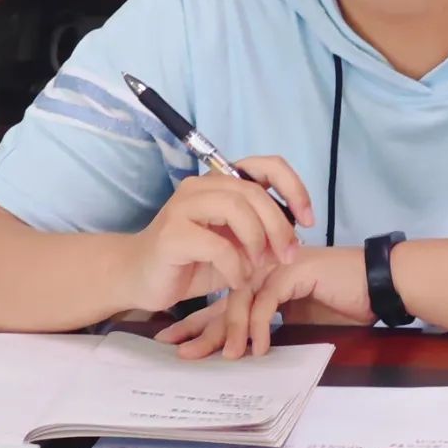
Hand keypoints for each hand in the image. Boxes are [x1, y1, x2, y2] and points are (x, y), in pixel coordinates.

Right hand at [121, 156, 313, 312]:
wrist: (138, 279)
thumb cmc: (191, 263)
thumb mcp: (235, 245)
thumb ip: (261, 234)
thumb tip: (295, 236)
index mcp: (220, 183)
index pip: (266, 166)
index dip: (294, 188)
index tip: (309, 220)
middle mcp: (201, 186)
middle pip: (254, 192)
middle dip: (280, 226)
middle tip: (288, 255)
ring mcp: (183, 207)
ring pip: (236, 208)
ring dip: (258, 241)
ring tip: (259, 267)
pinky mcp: (172, 234)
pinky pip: (218, 245)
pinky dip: (236, 267)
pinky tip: (236, 282)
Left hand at [156, 245, 372, 357]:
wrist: (377, 285)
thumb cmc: (343, 303)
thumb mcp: (299, 322)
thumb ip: (269, 327)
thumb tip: (241, 350)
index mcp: (263, 279)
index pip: (224, 301)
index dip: (199, 323)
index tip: (175, 343)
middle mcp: (264, 268)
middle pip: (223, 299)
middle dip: (198, 326)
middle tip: (175, 348)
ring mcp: (277, 266)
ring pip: (240, 298)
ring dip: (229, 331)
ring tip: (225, 358)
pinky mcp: (292, 271)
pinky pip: (266, 301)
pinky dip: (259, 326)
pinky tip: (257, 348)